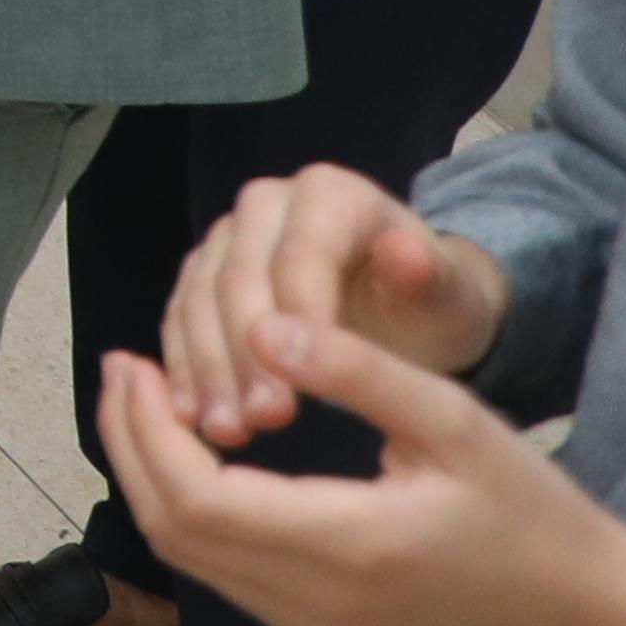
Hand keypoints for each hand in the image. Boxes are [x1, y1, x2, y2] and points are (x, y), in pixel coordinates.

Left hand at [98, 320, 625, 625]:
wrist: (588, 620)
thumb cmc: (533, 512)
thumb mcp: (455, 420)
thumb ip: (356, 370)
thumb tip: (262, 323)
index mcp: (349, 548)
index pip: (197, 496)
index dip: (145, 428)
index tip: (132, 360)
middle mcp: (317, 606)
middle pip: (175, 531)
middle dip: (131, 444)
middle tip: (122, 368)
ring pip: (193, 559)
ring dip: (153, 478)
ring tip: (146, 399)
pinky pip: (227, 576)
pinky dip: (192, 513)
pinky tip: (200, 453)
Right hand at [149, 168, 506, 444]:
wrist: (406, 312)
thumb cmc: (430, 305)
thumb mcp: (447, 296)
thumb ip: (425, 276)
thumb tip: (404, 254)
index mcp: (331, 193)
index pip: (302, 253)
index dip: (299, 319)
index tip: (307, 394)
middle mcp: (267, 202)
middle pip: (239, 276)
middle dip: (248, 352)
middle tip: (267, 420)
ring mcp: (227, 237)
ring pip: (199, 299)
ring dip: (208, 369)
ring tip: (228, 433)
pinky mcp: (201, 273)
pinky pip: (178, 317)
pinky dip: (184, 370)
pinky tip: (193, 417)